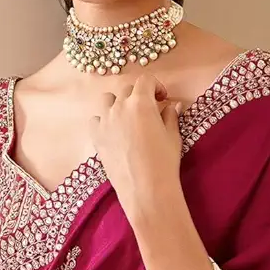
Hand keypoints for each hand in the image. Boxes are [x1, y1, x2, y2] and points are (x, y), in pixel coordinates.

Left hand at [88, 72, 183, 222]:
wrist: (145, 189)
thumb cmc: (164, 161)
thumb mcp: (173, 136)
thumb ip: (170, 116)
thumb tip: (172, 106)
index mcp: (141, 102)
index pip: (145, 80)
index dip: (156, 86)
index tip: (162, 99)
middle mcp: (119, 107)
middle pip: (127, 90)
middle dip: (139, 96)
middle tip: (149, 111)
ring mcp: (105, 121)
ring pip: (107, 101)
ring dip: (118, 104)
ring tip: (128, 118)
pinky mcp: (96, 137)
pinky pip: (96, 120)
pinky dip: (104, 121)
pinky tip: (114, 132)